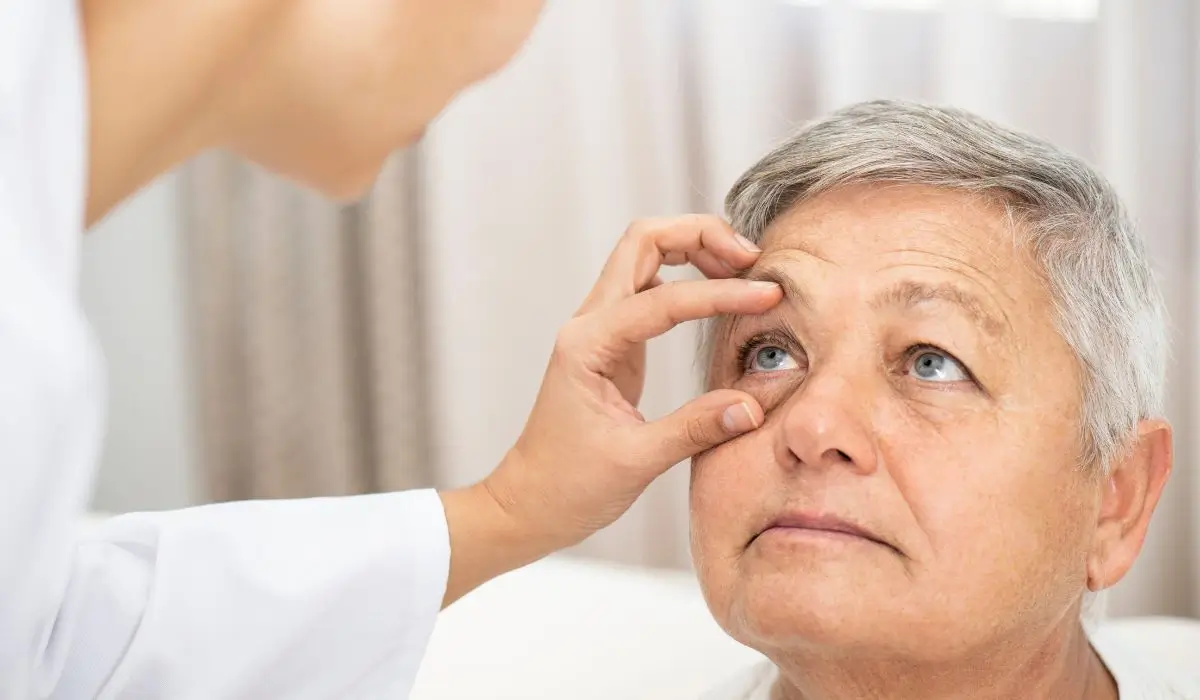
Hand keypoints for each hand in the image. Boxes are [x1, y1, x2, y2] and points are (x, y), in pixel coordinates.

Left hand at [440, 216, 781, 605]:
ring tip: (745, 269)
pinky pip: (650, 290)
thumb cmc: (568, 487)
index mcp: (587, 346)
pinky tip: (720, 294)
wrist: (528, 504)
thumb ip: (695, 429)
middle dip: (699, 235)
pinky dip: (687, 279)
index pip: (663, 299)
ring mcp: (599, 330)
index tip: (769, 296)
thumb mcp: (636, 463)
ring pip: (644, 257)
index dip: (720, 293)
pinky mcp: (613, 344)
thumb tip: (753, 406)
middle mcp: (589, 325)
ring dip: (694, 249)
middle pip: (642, 242)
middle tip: (754, 258)